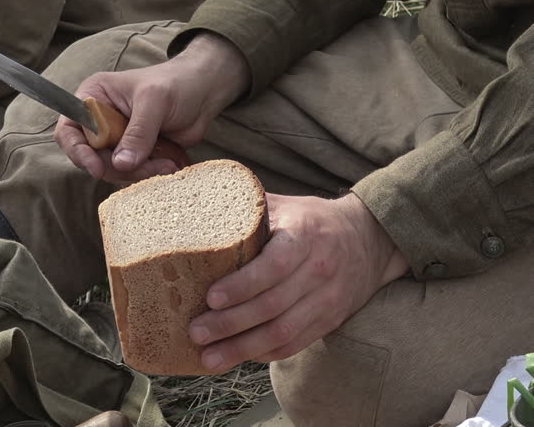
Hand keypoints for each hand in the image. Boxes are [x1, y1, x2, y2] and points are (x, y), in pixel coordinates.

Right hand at [54, 33, 250, 182]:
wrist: (205, 92)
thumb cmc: (176, 83)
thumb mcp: (154, 101)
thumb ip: (137, 132)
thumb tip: (121, 163)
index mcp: (94, 97)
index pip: (69, 129)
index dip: (78, 151)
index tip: (97, 167)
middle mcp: (100, 120)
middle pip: (90, 156)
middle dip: (115, 167)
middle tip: (142, 167)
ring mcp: (117, 138)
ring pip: (112, 169)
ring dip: (136, 173)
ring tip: (164, 165)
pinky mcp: (134, 152)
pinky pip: (131, 173)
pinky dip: (148, 174)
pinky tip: (168, 165)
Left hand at [189, 193, 408, 370]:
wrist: (367, 238)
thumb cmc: (310, 219)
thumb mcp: (284, 205)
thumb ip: (247, 211)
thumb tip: (197, 212)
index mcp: (305, 235)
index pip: (274, 265)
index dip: (242, 284)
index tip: (211, 297)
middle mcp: (320, 269)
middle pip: (273, 305)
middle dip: (231, 324)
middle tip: (196, 333)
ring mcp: (327, 299)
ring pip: (283, 332)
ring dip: (242, 348)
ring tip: (209, 358)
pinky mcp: (329, 320)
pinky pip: (294, 344)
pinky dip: (263, 353)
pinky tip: (237, 356)